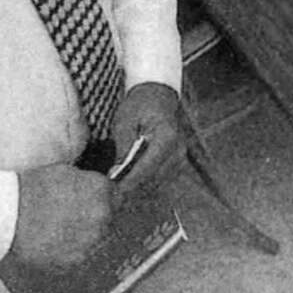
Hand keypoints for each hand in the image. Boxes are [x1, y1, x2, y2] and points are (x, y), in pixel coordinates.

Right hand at [7, 160, 113, 266]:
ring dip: (84, 233)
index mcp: (101, 190)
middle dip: (94, 215)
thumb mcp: (64, 171)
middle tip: (71, 213)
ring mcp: (90, 240)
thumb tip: (93, 185)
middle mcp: (102, 216)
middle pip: (107, 217)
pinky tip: (53, 239)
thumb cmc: (31, 190)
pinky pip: (80, 253)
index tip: (94, 199)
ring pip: (95, 237)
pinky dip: (71, 249)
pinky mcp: (76, 259)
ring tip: (59, 227)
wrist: (9, 215)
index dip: (103, 197)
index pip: (116, 194)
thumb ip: (86, 181)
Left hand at [108, 82, 189, 196]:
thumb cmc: (139, 106)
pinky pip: (161, 180)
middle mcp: (178, 150)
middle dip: (132, 189)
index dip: (130, 182)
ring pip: (158, 184)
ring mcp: (180, 158)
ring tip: (118, 192)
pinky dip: (146, 185)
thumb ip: (123, 146)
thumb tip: (117, 172)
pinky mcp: (177, 163)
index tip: (114, 191)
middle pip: (154, 179)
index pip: (148, 167)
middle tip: (111, 195)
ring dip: (139, 190)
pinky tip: (130, 185)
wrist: (157, 97)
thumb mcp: (125, 121)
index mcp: (167, 137)